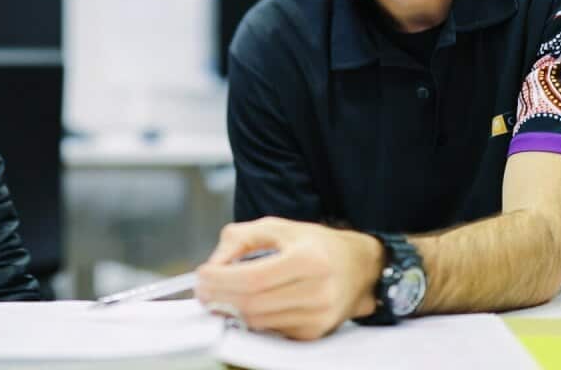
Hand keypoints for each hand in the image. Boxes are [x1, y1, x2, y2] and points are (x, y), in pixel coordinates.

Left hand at [194, 217, 382, 339]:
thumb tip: (214, 265)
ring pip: (258, 322)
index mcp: (309, 259)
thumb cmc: (316, 244)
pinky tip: (242, 305)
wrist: (358, 267)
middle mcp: (318, 291)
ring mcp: (317, 316)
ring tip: (218, 295)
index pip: (254, 278)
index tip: (202, 274)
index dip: (221, 279)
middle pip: (253, 304)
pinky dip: (250, 319)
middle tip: (202, 289)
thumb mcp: (278, 227)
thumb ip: (240, 238)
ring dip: (230, 311)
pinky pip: (270, 330)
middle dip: (219, 297)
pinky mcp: (313, 333)